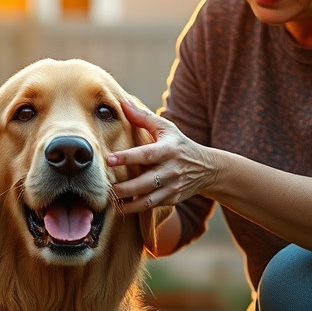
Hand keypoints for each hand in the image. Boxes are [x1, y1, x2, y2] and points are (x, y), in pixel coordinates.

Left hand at [107, 100, 217, 215]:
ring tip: (110, 201)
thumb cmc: (179, 144)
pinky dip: (136, 209)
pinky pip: (152, 207)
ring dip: (128, 204)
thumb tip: (122, 101)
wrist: (207, 168)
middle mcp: (171, 170)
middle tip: (104, 187)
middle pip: (145, 183)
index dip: (128, 158)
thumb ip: (143, 117)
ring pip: (147, 200)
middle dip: (124, 187)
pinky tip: (121, 208)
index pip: (146, 155)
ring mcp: (172, 187)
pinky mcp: (172, 200)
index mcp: (168, 150)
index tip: (109, 159)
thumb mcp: (166, 128)